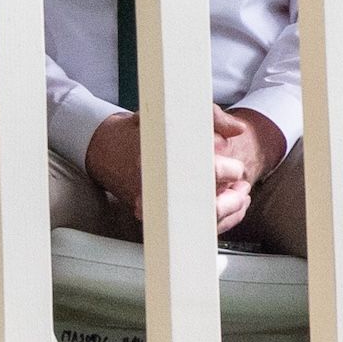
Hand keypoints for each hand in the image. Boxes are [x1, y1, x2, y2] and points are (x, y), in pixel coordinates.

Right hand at [85, 107, 282, 232]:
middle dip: (233, 199)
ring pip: (201, 221)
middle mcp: (159, 186)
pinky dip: (212, 221)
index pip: (209, 172)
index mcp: (165, 158)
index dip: (230, 171)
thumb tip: (237, 130)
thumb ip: (209, 116)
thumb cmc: (137, 131)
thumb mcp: (169, 114)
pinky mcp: (153, 217)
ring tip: (237, 197)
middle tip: (241, 186)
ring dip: (227, 212)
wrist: (101, 149)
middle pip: (209, 206)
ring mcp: (155, 205)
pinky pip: (190, 228)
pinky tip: (223, 209)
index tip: (236, 168)